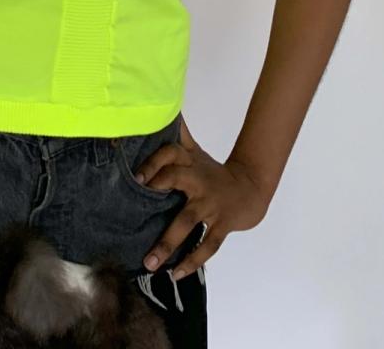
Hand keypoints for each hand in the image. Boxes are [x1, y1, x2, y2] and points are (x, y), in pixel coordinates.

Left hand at [136, 116, 270, 280]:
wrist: (250, 188)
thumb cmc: (212, 171)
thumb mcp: (194, 151)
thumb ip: (176, 135)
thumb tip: (163, 108)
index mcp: (189, 163)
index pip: (169, 154)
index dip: (152, 163)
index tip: (135, 178)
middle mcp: (197, 181)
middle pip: (175, 179)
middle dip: (156, 189)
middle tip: (134, 208)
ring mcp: (210, 205)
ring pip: (187, 222)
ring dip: (167, 243)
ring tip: (149, 262)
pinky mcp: (221, 225)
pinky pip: (207, 245)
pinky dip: (192, 261)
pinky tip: (175, 274)